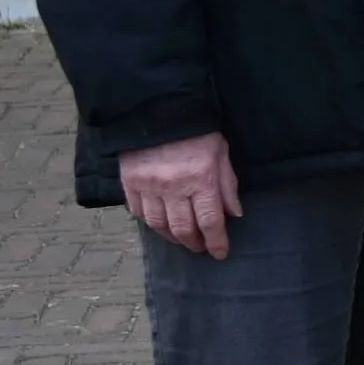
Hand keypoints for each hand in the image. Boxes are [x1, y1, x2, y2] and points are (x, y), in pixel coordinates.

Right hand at [120, 132, 240, 259]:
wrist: (157, 111)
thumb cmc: (196, 132)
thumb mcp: (221, 154)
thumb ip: (228, 185)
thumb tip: (234, 214)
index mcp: (200, 179)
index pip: (209, 221)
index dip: (216, 241)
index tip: (220, 253)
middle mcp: (173, 187)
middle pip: (183, 228)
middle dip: (194, 243)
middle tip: (201, 248)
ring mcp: (148, 187)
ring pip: (159, 225)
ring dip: (172, 238)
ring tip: (182, 240)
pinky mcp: (129, 183)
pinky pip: (138, 212)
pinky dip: (150, 222)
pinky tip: (159, 225)